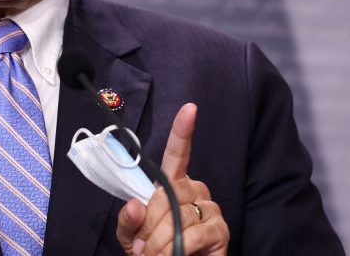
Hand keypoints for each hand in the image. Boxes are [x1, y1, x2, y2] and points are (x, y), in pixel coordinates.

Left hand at [116, 103, 228, 255]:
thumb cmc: (153, 252)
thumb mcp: (132, 236)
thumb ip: (128, 220)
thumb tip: (135, 205)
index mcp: (173, 184)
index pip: (177, 153)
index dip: (182, 131)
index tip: (189, 109)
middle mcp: (195, 189)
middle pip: (167, 192)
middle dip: (150, 222)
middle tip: (143, 246)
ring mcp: (210, 208)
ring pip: (178, 215)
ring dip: (160, 241)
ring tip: (154, 255)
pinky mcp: (221, 230)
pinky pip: (193, 233)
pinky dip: (176, 248)